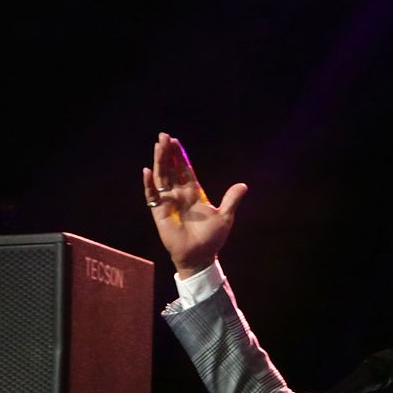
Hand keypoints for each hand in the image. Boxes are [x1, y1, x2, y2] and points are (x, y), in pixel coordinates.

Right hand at [146, 132, 248, 277]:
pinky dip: (149, 184)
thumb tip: (244, 185)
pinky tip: (148, 171)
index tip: (175, 141)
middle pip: (171, 168)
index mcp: (194, 192)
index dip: (180, 155)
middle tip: (164, 135)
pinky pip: (152, 195)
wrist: (200, 256)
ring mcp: (168, 202)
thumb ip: (232, 200)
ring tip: (158, 146)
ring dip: (159, 161)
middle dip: (167, 152)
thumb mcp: (225, 217)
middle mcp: (179, 194)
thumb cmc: (212, 238)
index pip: (185, 169)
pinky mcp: (160, 212)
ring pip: (161, 177)